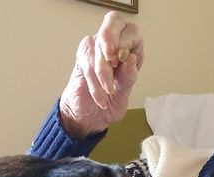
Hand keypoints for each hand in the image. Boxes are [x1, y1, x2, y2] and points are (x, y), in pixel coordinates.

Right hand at [59, 11, 142, 138]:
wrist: (91, 117)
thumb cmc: (110, 103)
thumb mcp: (123, 94)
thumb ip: (128, 77)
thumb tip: (131, 58)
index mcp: (131, 48)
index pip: (131, 32)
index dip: (126, 41)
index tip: (123, 59)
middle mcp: (114, 42)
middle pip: (113, 22)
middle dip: (111, 39)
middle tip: (111, 58)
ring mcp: (96, 46)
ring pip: (98, 47)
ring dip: (103, 73)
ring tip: (108, 91)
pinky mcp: (82, 56)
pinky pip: (88, 63)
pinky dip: (95, 82)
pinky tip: (100, 97)